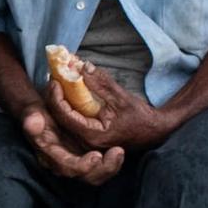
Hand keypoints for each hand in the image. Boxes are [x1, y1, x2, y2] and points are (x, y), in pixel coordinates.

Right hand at [18, 105, 124, 185]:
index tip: (96, 155)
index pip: (66, 167)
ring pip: (96, 175)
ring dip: (110, 167)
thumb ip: (31, 118)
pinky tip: (119, 151)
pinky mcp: (85, 159)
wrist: (40, 117)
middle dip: (103, 169)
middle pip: (86, 176)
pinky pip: (101, 167)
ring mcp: (76, 163)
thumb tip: (33, 121)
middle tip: (117, 152)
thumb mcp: (32, 114)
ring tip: (120, 151)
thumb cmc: (37, 115)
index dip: (82, 165)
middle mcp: (63, 164)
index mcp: (50, 156)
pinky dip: (112, 162)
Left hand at [40, 61, 174, 156]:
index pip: (65, 115)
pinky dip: (68, 106)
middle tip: (53, 77)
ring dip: (59, 101)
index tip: (54, 80)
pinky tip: (66, 92)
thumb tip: (83, 66)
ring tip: (57, 82)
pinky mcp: (87, 137)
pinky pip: (71, 121)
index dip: (56, 97)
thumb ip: (102, 84)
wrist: (154, 132)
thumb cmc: (141, 117)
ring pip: (64, 120)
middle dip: (55, 97)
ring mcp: (85, 141)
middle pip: (60, 118)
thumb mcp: (122, 98)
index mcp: (92, 135)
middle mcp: (85, 142)